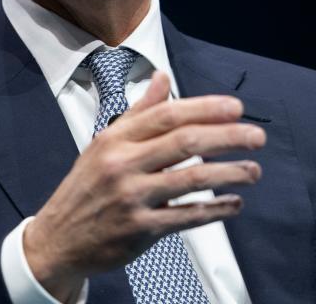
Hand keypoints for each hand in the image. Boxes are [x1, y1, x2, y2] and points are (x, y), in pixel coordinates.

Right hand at [23, 71, 265, 300]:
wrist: (59, 238)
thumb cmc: (87, 187)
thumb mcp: (106, 143)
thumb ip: (139, 112)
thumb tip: (162, 76)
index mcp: (117, 138)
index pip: (168, 115)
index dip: (205, 109)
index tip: (236, 108)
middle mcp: (123, 164)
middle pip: (185, 142)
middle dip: (228, 136)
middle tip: (257, 136)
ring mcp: (132, 198)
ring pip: (192, 180)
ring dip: (230, 173)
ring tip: (254, 170)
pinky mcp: (140, 229)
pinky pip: (187, 217)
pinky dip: (216, 209)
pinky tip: (235, 202)